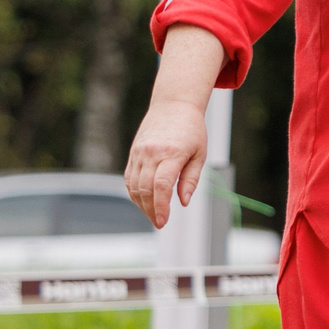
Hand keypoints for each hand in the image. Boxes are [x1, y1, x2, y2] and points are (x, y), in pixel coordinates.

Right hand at [125, 98, 208, 227]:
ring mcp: (139, 152)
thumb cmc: (191, 130)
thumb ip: (190, 179)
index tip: (163, 221)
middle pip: (145, 189)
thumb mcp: (199, 154)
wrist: (173, 105)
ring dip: (142, 205)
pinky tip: (145, 202)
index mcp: (171, 153)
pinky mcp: (133, 153)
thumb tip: (183, 202)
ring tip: (154, 215)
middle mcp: (152, 153)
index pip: (161, 185)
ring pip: (134, 186)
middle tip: (160, 223)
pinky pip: (129, 178)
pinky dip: (135, 193)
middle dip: (151, 210)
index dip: (160, 206)